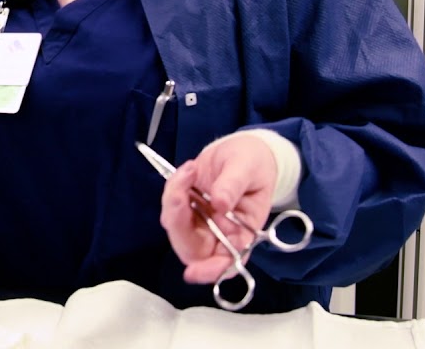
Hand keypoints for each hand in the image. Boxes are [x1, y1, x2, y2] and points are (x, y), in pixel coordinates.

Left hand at [159, 134, 277, 284]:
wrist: (240, 151)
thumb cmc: (252, 163)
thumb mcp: (247, 168)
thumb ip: (233, 185)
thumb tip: (220, 203)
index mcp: (243, 233)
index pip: (227, 262)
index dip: (210, 271)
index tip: (194, 272)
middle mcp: (220, 234)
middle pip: (192, 249)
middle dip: (179, 224)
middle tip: (180, 191)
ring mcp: (201, 223)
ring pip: (176, 228)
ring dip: (174, 201)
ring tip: (189, 172)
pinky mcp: (187, 210)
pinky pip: (171, 208)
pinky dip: (173, 190)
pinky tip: (186, 173)